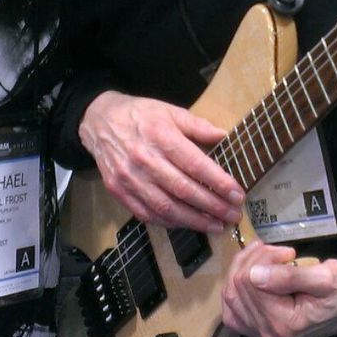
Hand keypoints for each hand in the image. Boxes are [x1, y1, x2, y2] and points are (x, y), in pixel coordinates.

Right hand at [77, 90, 243, 231]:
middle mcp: (144, 159)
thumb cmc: (140, 115)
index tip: (237, 194)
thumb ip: (197, 126)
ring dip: (194, 221)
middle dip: (212, 206)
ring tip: (216, 226)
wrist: (99, 122)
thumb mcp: (170, 111)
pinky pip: (147, 214)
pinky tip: (188, 224)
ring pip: (166, 208)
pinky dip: (170, 223)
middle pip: (183, 190)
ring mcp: (129, 178)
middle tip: (233, 215)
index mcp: (160, 136)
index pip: (194, 164)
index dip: (218, 182)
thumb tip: (224, 137)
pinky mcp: (119, 192)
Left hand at [220, 241, 336, 336]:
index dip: (263, 258)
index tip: (288, 251)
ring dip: (243, 270)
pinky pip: (234, 311)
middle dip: (252, 261)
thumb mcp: (325, 277)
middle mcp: (269, 336)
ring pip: (230, 298)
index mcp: (285, 324)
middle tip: (279, 252)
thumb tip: (255, 274)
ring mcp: (263, 336)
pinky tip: (252, 275)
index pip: (250, 283)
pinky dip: (237, 290)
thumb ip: (289, 277)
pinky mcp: (262, 330)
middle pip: (236, 289)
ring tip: (266, 258)